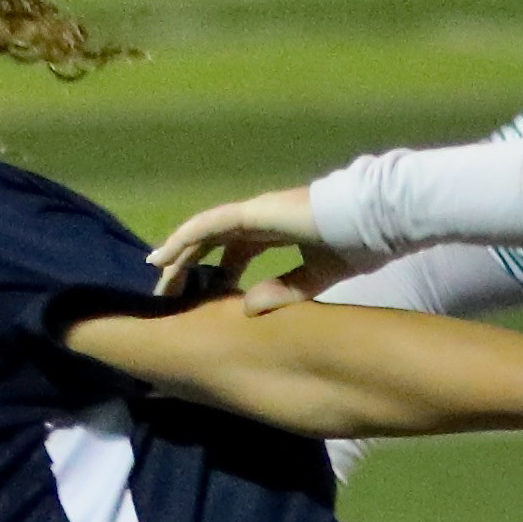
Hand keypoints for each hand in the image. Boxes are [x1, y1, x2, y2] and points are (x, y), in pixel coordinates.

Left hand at [150, 187, 355, 303]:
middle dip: (189, 266)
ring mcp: (252, 212)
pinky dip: (183, 240)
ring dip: (178, 254)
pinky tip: (164, 257)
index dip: (215, 271)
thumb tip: (249, 309)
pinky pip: (206, 225)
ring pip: (202, 233)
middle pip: (212, 242)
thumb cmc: (351, 244)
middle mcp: (258, 219)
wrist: (367, 221)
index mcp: (274, 231)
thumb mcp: (316, 277)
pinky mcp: (250, 212)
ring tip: (155, 275)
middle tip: (169, 293)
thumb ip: (284, 290)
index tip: (199, 295)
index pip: (234, 250)